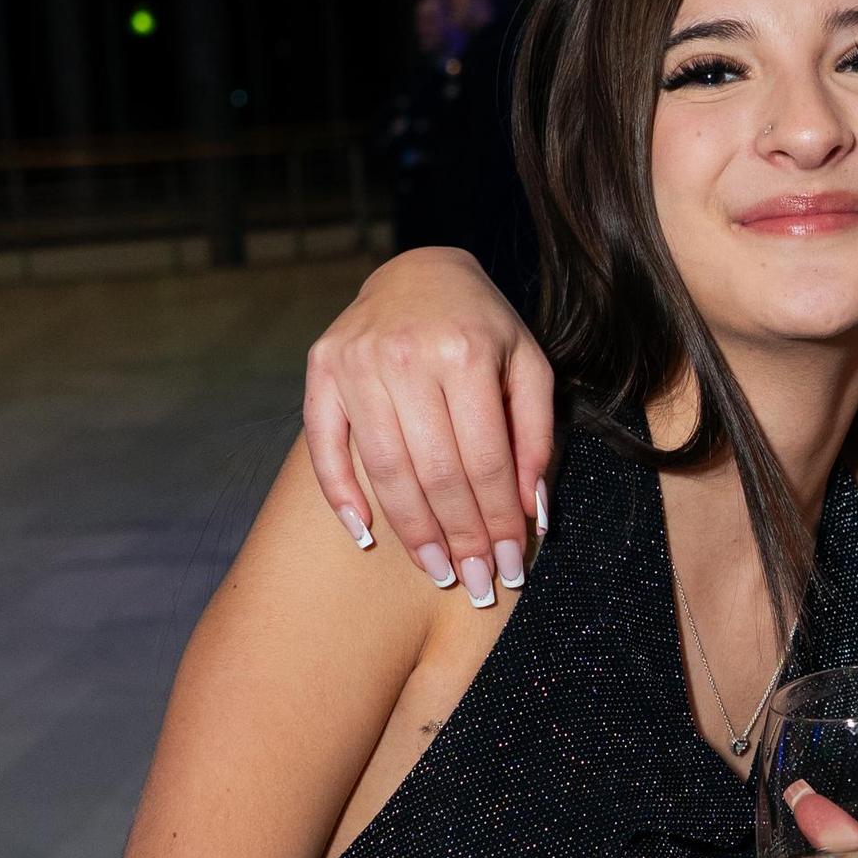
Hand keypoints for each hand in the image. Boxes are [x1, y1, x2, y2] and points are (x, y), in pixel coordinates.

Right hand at [303, 248, 554, 595]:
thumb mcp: (528, 367)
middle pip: (437, 474)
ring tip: (437, 572)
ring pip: (386, 469)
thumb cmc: (482, 328)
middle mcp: (407, 356)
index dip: (499, 522)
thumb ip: (536, 437)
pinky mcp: (321, 369)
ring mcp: (357, 362)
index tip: (508, 568)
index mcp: (466, 353)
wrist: (419, 271)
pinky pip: (326, 445)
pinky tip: (365, 535)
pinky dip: (341, 495)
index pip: (486, 461)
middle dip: (461, 539)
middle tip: (473, 585)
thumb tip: (533, 513)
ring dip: (412, 532)